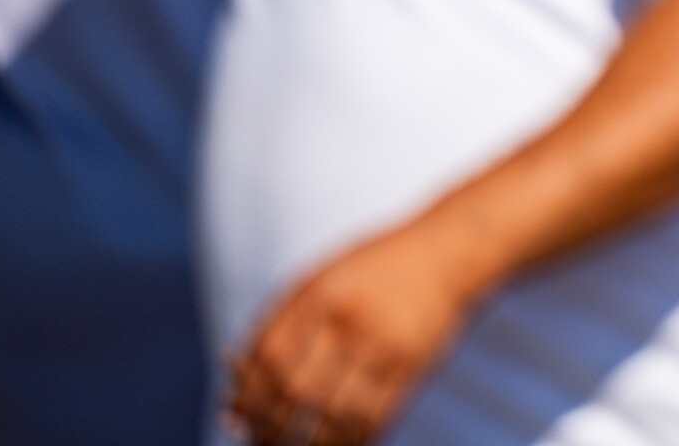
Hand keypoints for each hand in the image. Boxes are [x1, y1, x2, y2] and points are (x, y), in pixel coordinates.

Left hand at [225, 216, 482, 445]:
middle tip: (259, 443)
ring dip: (306, 443)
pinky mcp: (413, 364)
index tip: (235, 418)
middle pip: (297, 390)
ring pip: (335, 413)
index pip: (269, 358)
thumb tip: (230, 384)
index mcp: (320, 293)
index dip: (247, 397)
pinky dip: (349, 440)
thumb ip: (274, 324)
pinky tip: (334, 443)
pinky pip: (375, 416)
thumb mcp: (318, 280)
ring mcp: (384, 343)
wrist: (448, 251)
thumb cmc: (371, 270)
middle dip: (270, 427)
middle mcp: (350, 318)